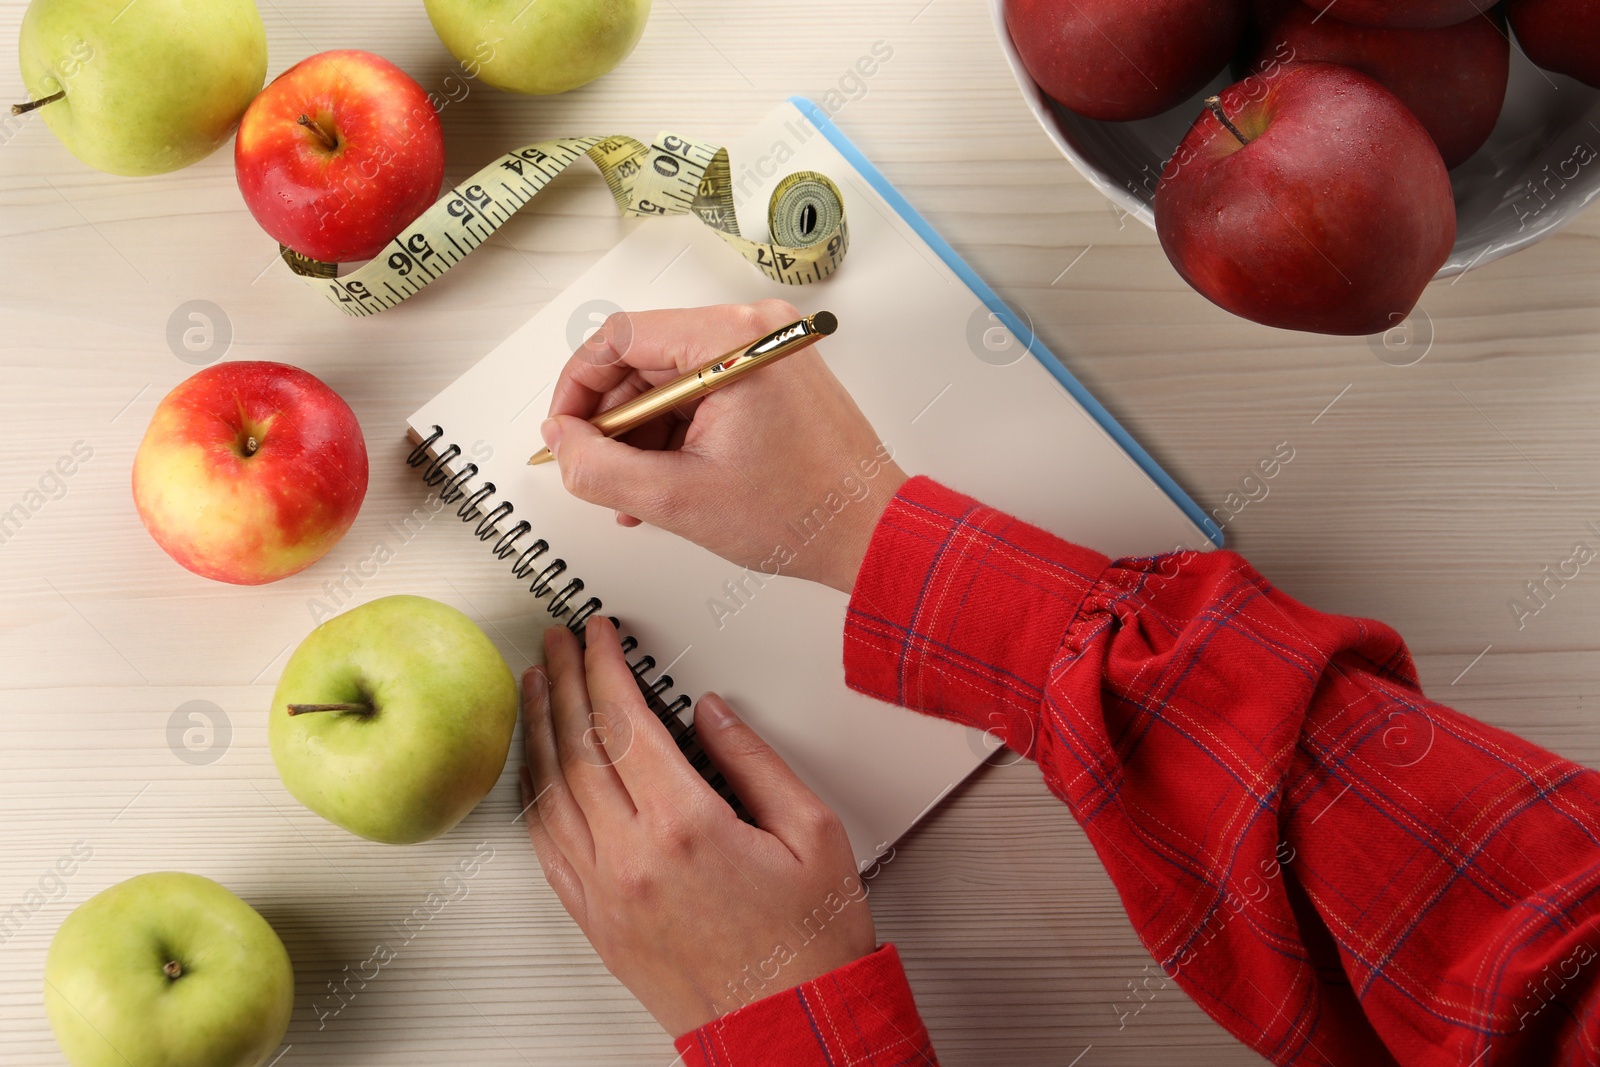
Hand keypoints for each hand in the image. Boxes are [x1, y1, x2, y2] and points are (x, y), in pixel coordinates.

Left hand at [518, 616, 876, 1035]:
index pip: (624, 720)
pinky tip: (537, 769)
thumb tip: (713, 713)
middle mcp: (632, 858)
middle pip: (579, 746)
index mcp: (685, 826)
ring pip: (551, 791)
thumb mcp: (813, 832)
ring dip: (540, 729)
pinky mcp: (596, 922)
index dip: (605, 665)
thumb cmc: (809, 945)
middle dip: (566, 680)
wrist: (791, 1029)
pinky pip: (547, 845)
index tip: (597, 634)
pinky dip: (535, 794)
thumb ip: (756, 760)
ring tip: (538, 687)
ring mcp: (606, 892)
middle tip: (558, 643)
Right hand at [540, 300, 907, 592]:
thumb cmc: (803, 514)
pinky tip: (665, 479)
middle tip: (598, 472)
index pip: (617, 338)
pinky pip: (703, 389)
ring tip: (634, 492)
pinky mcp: (775, 371)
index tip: (564, 431)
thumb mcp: (677, 498)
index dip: (576, 388)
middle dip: (613, 422)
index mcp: (731, 340)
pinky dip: (676, 431)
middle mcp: (753, 329)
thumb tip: (561, 442)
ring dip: (643, 434)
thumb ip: (600, 467)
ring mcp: (767, 348)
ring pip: (669, 378)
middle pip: (643, 358)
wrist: (870, 532)